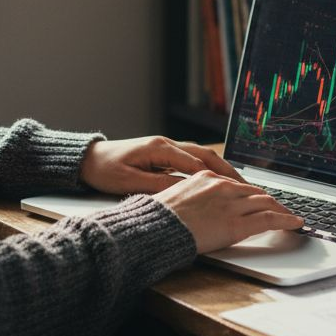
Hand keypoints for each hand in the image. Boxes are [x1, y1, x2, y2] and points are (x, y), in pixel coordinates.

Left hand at [80, 136, 247, 194]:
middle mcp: (167, 144)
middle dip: (227, 170)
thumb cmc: (105, 170)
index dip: (217, 177)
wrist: (88, 159)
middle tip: (246, 186)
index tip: (235, 189)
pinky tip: (217, 180)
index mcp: (160, 149)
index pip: (196, 163)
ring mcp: (166, 148)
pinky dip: (207, 169)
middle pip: (205, 155)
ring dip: (220, 168)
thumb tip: (184, 191)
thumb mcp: (130, 182)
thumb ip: (158, 186)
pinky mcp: (163, 154)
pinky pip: (191, 159)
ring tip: (238, 183)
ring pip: (201, 156)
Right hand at [153, 171, 304, 254]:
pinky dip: (286, 220)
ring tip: (291, 217)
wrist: (154, 229)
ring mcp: (231, 204)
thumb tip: (199, 207)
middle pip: (255, 191)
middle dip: (271, 200)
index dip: (252, 193)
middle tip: (281, 208)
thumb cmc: (158, 218)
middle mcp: (221, 186)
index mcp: (205, 177)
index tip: (258, 199)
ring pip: (266, 202)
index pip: (237, 184)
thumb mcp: (174, 198)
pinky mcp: (238, 223)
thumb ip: (193, 197)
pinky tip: (295, 223)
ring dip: (282, 210)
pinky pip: (269, 218)